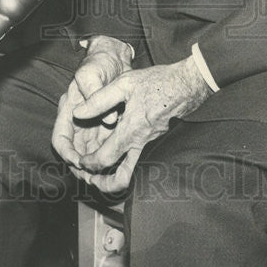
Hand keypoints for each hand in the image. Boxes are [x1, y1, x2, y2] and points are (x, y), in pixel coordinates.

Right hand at [51, 35, 133, 177]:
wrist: (116, 57)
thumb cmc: (100, 62)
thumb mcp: (93, 74)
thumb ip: (96, 96)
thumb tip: (107, 122)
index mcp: (69, 108)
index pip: (60, 138)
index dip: (66, 153)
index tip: (78, 163)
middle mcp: (77, 120)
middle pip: (73, 151)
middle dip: (80, 167)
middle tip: (93, 180)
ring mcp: (91, 124)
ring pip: (88, 152)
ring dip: (93, 167)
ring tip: (104, 180)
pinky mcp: (105, 126)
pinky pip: (103, 146)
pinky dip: (107, 157)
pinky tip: (116, 166)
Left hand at [68, 57, 211, 192]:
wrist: (189, 83)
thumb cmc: (158, 81)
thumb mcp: (124, 84)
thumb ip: (99, 100)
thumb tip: (78, 112)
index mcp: (131, 131)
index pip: (104, 158)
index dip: (88, 163)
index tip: (80, 160)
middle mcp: (142, 143)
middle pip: (121, 179)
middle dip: (103, 184)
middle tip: (90, 180)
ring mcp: (153, 145)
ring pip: (134, 174)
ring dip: (116, 179)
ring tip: (103, 176)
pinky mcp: (159, 142)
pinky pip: (141, 162)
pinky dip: (127, 167)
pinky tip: (120, 158)